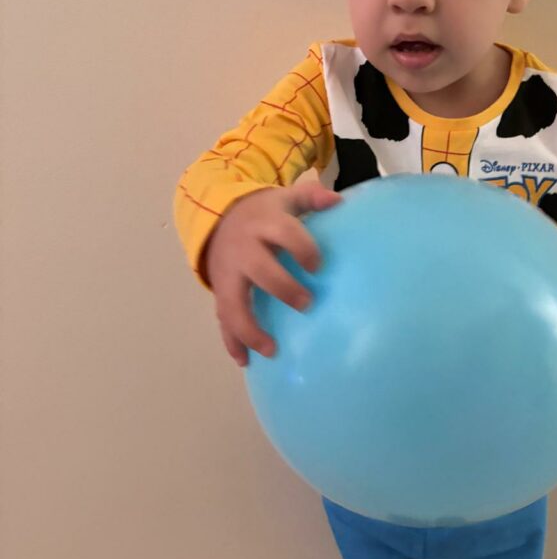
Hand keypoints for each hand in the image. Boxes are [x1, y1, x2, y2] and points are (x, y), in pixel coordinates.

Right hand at [204, 182, 341, 364]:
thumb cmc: (263, 213)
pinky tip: (245, 361)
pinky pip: (222, 318)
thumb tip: (338, 201)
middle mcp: (243, 248)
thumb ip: (311, 197)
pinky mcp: (220, 291)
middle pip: (259, 269)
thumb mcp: (285, 199)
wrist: (217, 217)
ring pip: (233, 302)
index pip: (284, 233)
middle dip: (282, 288)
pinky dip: (231, 341)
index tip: (318, 266)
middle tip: (306, 304)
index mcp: (264, 224)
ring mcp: (228, 273)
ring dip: (250, 328)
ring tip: (271, 350)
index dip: (302, 248)